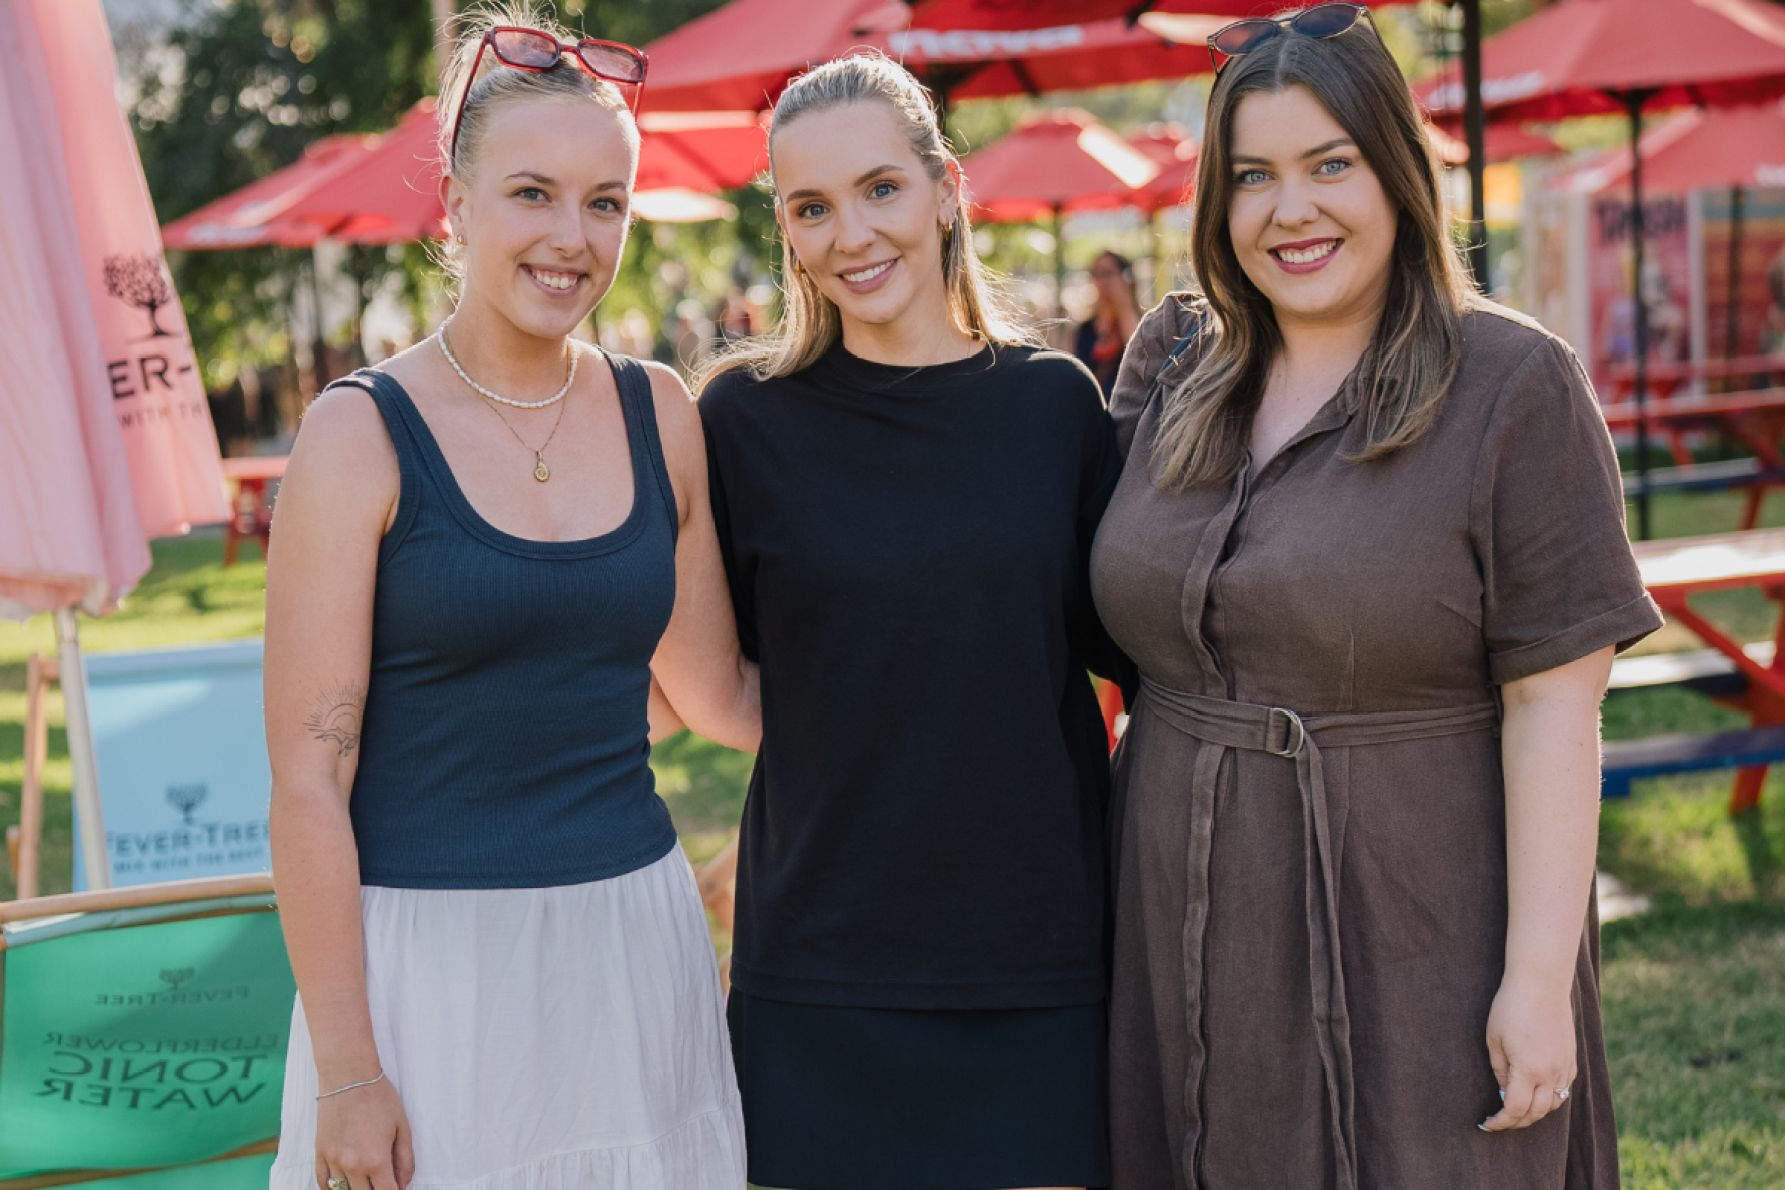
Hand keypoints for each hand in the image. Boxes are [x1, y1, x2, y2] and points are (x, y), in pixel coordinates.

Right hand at [314, 1074, 413, 1189]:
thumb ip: (405, 1160)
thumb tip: (405, 1184)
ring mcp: (333, 1160)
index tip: (398, 1188)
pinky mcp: (320, 1153)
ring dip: (357, 1188)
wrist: (348, 1076)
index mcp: (376, 1160)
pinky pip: (323, 1183)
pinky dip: (333, 1188)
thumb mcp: (402, 1127)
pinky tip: (344, 1184)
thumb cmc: (379, 1097)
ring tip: (367, 1179)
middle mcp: (352, 1166)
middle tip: (384, 1179)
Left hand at [1479, 975, 1576, 1132]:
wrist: (1541, 983)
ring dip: (1534, 1112)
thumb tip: (1505, 1093)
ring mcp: (1565, 1067)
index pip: (1516, 1109)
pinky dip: (1549, 1098)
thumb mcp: (1494, 1040)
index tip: (1488, 1123)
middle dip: (1516, 1122)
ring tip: (1516, 1109)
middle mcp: (1551, 1073)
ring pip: (1553, 1104)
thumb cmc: (1511, 1007)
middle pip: (1536, 1113)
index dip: (1501, 1122)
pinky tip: (1535, 1093)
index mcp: (1529, 1070)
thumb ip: (1500, 1071)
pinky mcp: (1572, 1059)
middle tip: (1500, 1121)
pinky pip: (1563, 1089)